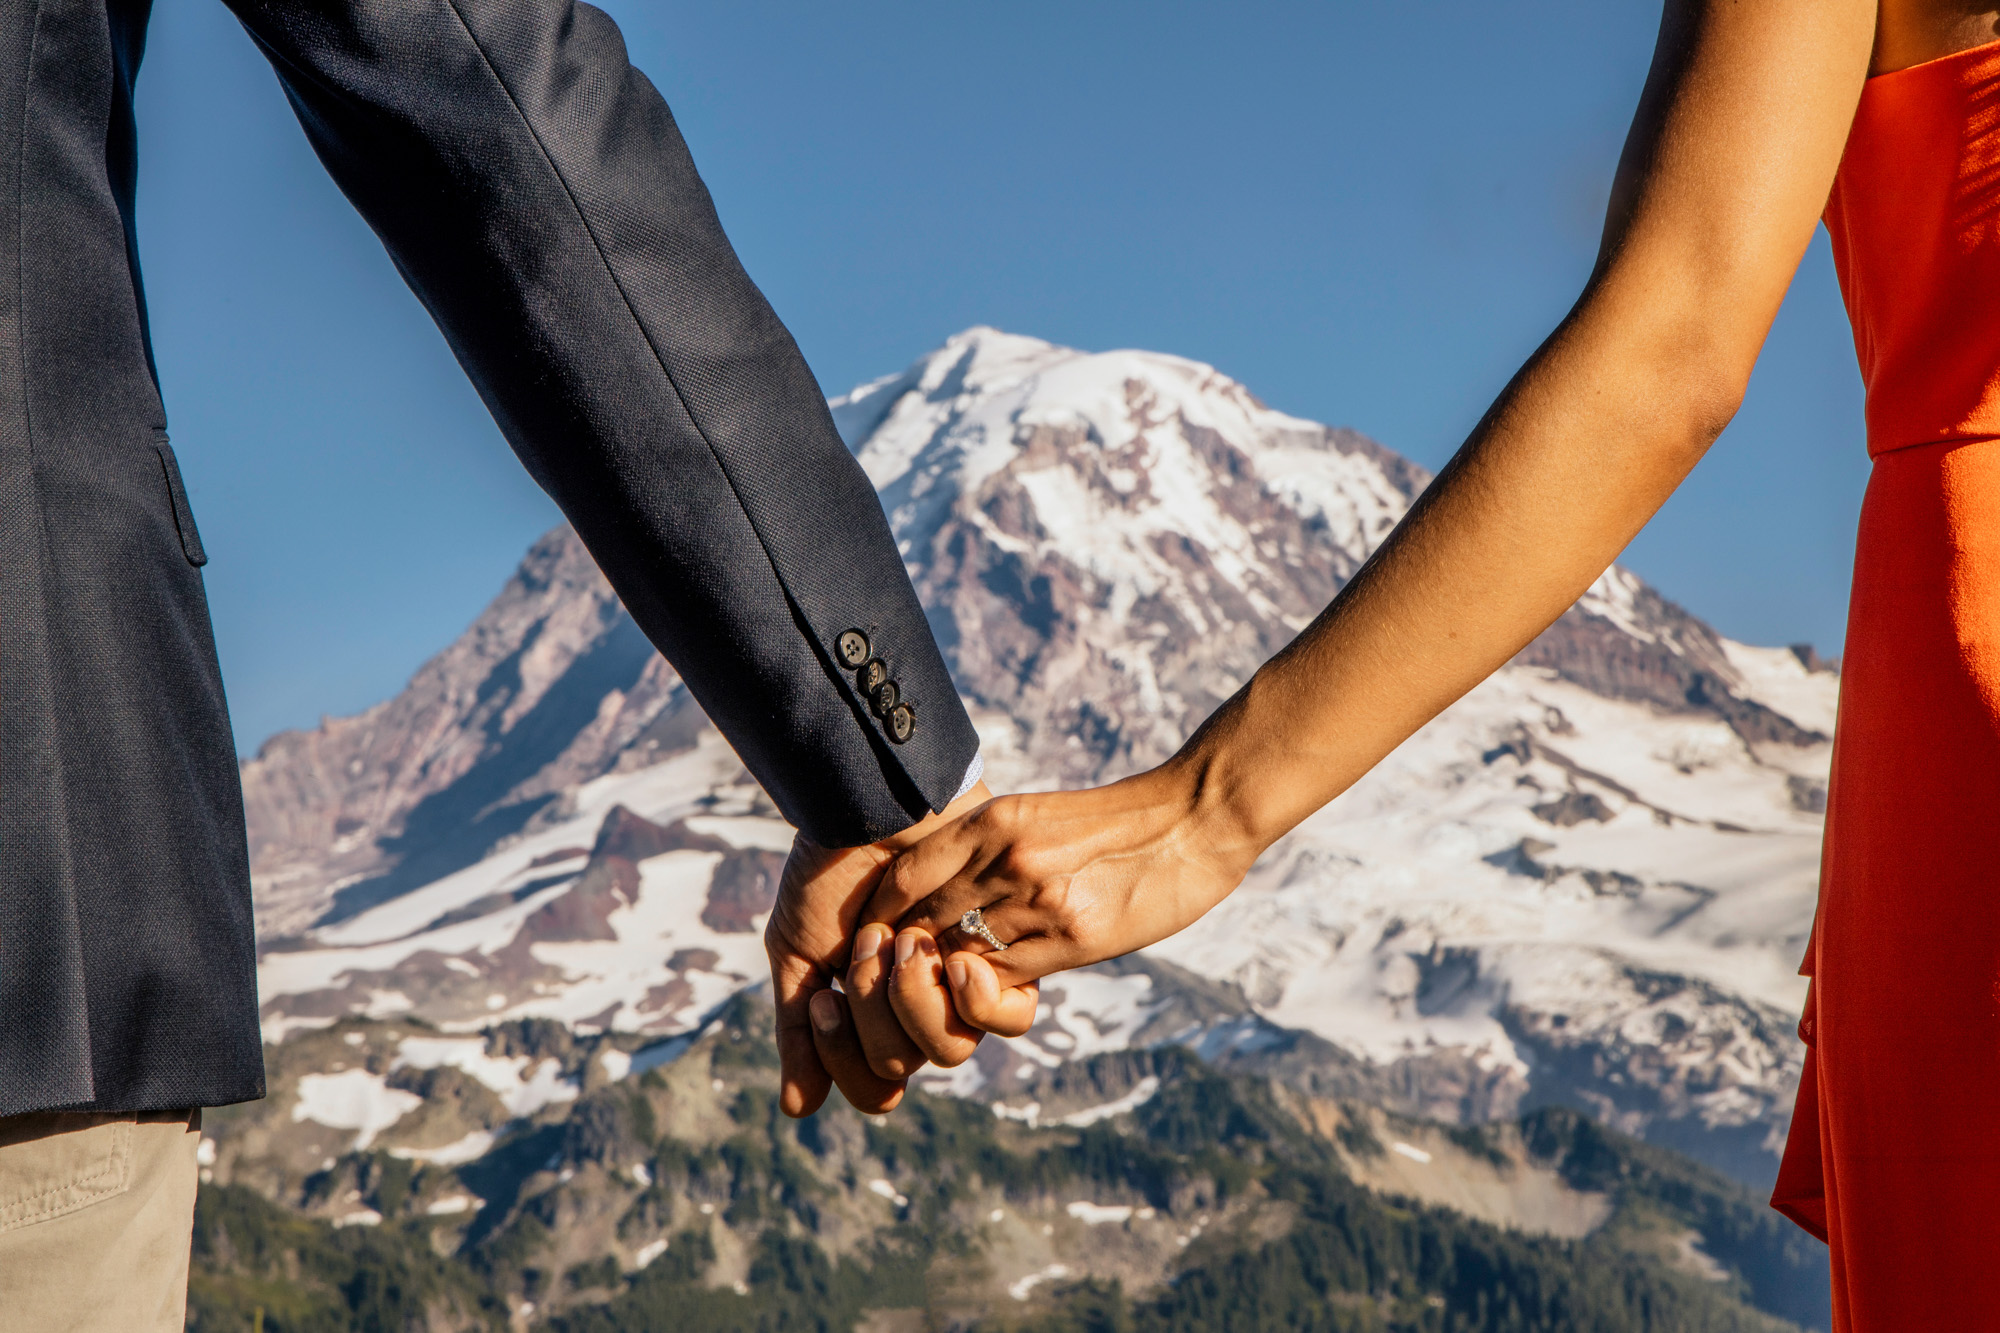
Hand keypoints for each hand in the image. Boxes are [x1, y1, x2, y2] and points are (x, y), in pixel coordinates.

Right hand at [765, 779, 992, 1116]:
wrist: (872, 808)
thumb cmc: (833, 871)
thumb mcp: (799, 952)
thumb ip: (799, 1029)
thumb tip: (797, 1111)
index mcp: (875, 1015)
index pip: (873, 1086)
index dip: (841, 1056)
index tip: (822, 998)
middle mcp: (922, 1010)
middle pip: (901, 1065)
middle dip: (871, 1006)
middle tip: (868, 943)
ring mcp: (963, 986)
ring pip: (949, 1050)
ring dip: (911, 995)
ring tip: (903, 935)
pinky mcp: (1007, 957)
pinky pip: (1006, 1018)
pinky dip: (970, 996)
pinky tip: (949, 955)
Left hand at [860, 763, 1264, 1050]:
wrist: (1193, 819)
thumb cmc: (1115, 820)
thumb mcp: (1038, 815)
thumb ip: (987, 848)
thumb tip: (940, 893)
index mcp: (994, 820)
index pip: (905, 877)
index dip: (880, 915)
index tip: (878, 935)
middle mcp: (1007, 859)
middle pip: (921, 923)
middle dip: (902, 956)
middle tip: (894, 975)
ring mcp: (1040, 901)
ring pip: (959, 959)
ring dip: (943, 980)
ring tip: (938, 987)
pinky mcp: (1074, 940)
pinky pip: (1007, 980)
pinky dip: (987, 991)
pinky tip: (987, 989)